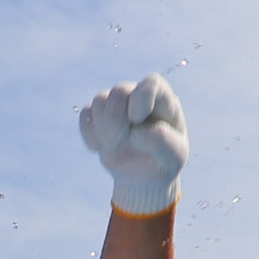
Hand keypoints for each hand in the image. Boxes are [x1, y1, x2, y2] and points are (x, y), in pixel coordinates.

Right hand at [78, 74, 187, 214]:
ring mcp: (117, 104)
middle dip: (115, 120)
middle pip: (120, 90)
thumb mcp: (173, 158)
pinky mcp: (98, 115)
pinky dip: (90, 135)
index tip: (137, 120)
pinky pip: (85, 115)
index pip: (151, 83)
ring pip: (100, 100)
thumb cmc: (162, 162)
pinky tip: (100, 148)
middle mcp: (139, 97)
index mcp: (164, 102)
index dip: (141, 98)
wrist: (141, 175)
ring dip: (102, 129)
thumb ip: (162, 143)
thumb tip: (135, 133)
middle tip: (118, 143)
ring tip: (113, 147)